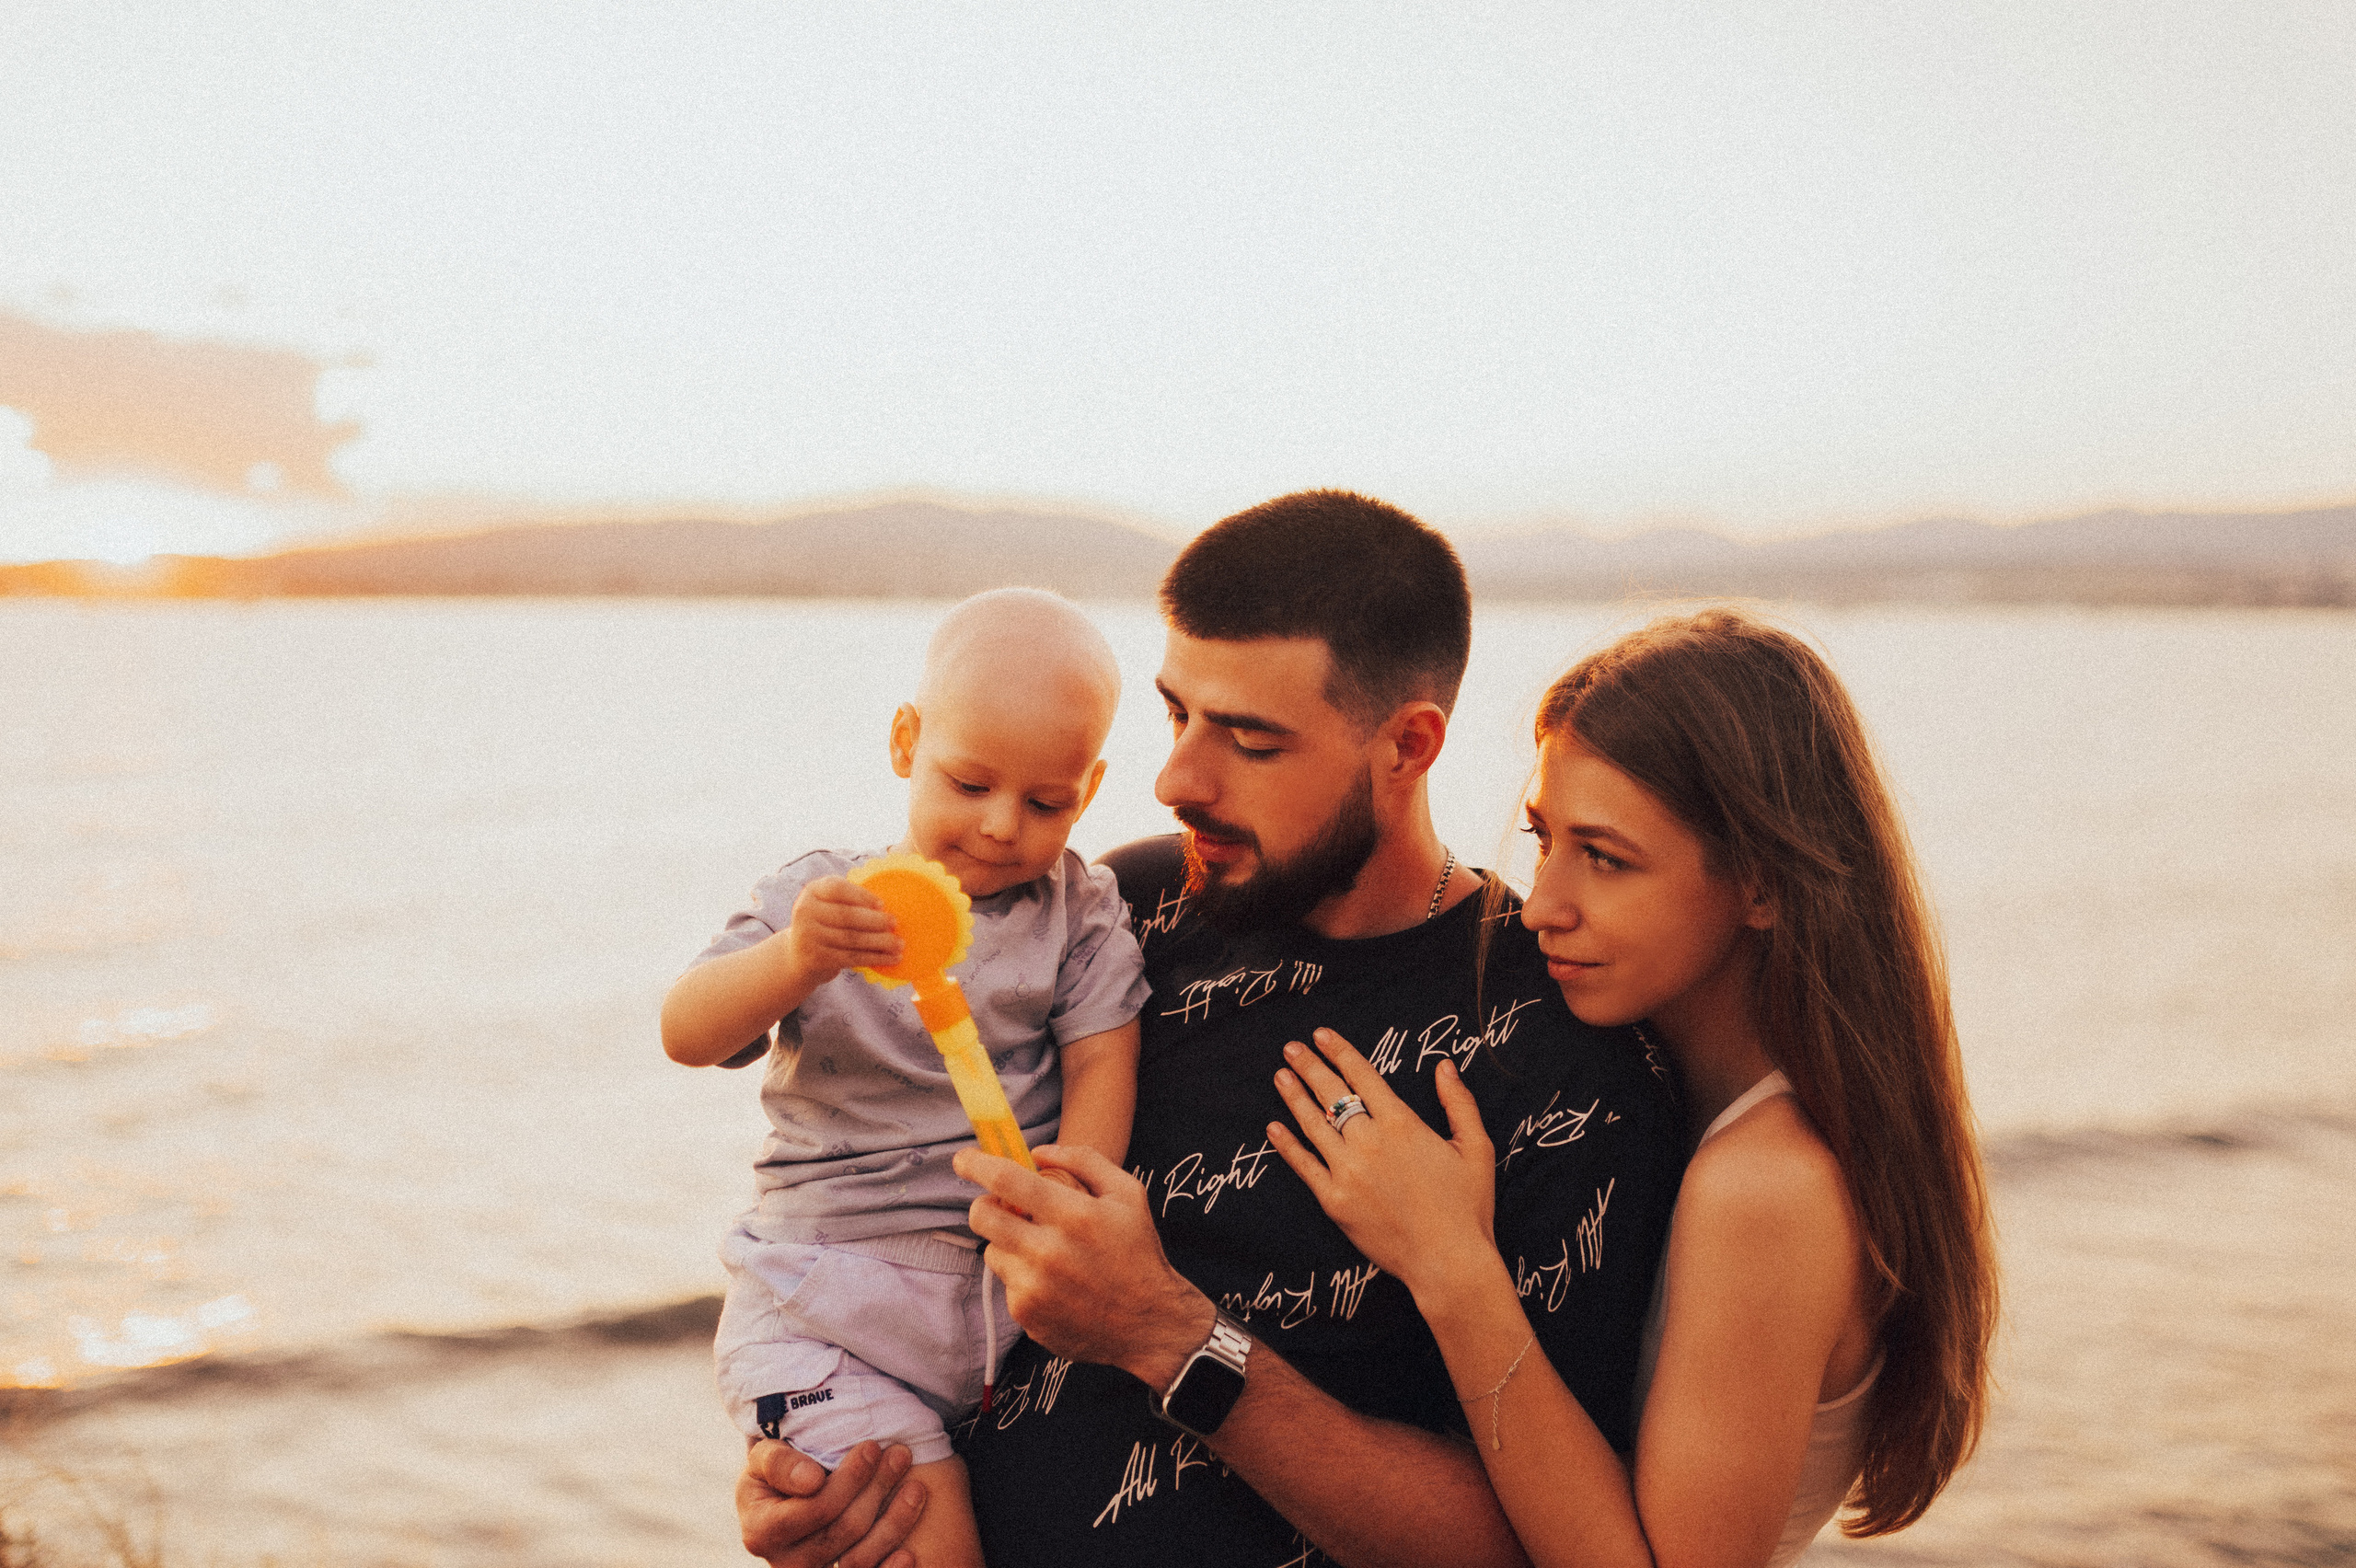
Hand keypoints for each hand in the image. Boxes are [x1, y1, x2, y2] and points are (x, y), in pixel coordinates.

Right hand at [736, 1439, 926, 1567]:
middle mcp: (785, 1562)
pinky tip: (909, 1554)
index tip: (872, 1447)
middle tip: (900, 1455)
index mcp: (761, 1531)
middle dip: (876, 1490)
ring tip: (916, 1488)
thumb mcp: (763, 1458)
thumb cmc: (774, 1472)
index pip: (816, 1508)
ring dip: (893, 1524)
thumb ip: (780, 1464)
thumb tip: (812, 1480)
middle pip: (843, 1531)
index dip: (849, 1479)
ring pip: (858, 1559)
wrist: (777, 1500)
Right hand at [784, 877, 901, 984]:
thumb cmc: (825, 925)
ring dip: (880, 942)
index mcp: (811, 891)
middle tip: (895, 923)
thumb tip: (889, 904)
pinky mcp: (815, 958)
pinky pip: (851, 957)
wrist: (799, 956)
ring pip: (852, 939)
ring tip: (899, 944)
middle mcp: (804, 911)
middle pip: (846, 915)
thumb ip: (849, 900)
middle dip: (875, 920)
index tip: (882, 904)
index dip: (861, 896)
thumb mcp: (828, 906)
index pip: (837, 888)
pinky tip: (891, 958)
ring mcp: (807, 936)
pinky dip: (874, 958)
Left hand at [957, 1143, 1211, 1391]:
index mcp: (1074, 1216)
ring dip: (1008, 1242)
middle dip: (985, 1204)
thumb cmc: (1138, 1252)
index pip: (1007, 1181)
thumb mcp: (1127, 1193)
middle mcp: (1048, 1252)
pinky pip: (1006, 1282)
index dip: (976, 1164)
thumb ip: (1083, 1160)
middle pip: (982, 1216)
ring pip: (992, 1250)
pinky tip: (1053, 1281)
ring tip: (1043, 1250)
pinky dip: (1022, 1275)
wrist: (1150, 1323)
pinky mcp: (1025, 1314)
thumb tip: (1037, 1152)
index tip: (962, 1158)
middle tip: (1003, 1205)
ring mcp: (1033, 1287)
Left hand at [1267, 1028, 1498, 1297]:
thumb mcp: (1476, 1148)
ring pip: (1313, 1125)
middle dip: (1309, 1067)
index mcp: (1403, 1124)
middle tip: (1291, 1048)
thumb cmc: (1468, 1207)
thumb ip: (1458, 1103)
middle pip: (1332, 1094)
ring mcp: (1348, 1172)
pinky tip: (1274, 1127)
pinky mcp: (1334, 1201)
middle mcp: (1370, 1142)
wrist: (1449, 1262)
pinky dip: (1287, 1144)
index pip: (1363, 1076)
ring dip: (1294, 1097)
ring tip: (1280, 1076)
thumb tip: (1444, 1065)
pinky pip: (1304, 1166)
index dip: (1340, 1052)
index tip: (1322, 1035)